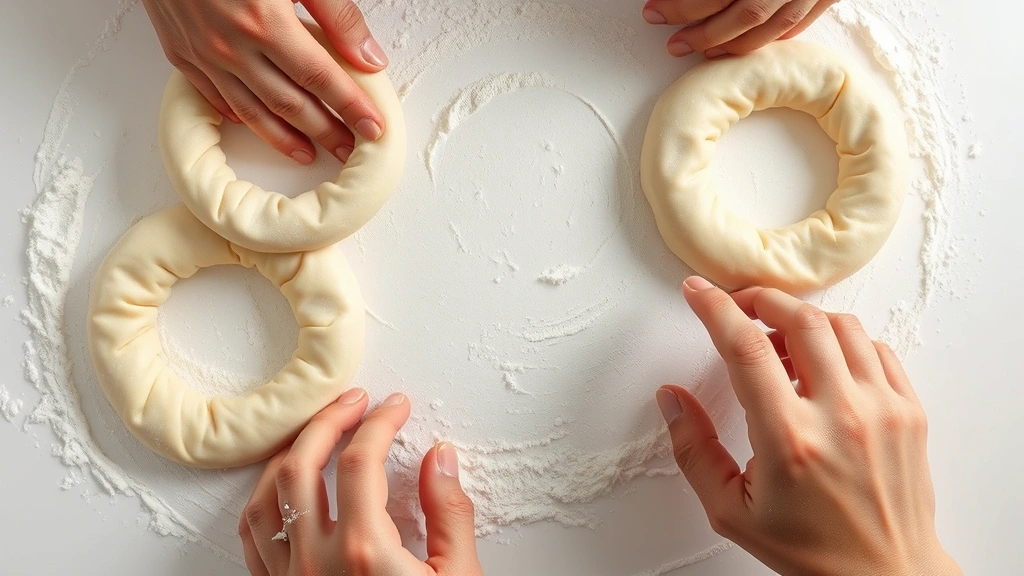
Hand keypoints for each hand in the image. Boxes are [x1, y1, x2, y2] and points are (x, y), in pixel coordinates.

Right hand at [141, 0, 388, 163]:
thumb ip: (336, 15)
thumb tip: (367, 58)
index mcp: (266, 23)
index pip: (322, 79)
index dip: (352, 108)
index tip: (374, 129)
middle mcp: (233, 47)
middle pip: (291, 104)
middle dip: (327, 132)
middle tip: (351, 151)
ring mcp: (203, 54)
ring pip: (253, 111)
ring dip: (286, 138)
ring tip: (312, 154)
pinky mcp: (179, 52)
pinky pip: (216, 97)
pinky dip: (243, 117)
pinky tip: (262, 126)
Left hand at [238, 389, 482, 575]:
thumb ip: (449, 515)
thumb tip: (440, 459)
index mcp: (365, 554)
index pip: (361, 459)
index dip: (380, 421)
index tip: (395, 407)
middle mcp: (316, 564)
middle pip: (301, 464)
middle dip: (327, 420)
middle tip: (354, 401)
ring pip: (265, 497)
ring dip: (289, 453)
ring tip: (316, 432)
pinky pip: (252, 536)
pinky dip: (263, 499)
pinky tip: (283, 486)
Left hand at [641, 0, 836, 57]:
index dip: (681, 6)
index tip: (655, 11)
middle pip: (744, 14)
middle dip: (703, 34)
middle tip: (675, 43)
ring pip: (772, 25)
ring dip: (735, 44)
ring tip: (705, 51)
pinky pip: (800, 21)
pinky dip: (772, 37)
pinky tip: (750, 42)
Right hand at [656, 277, 961, 574]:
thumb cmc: (809, 549)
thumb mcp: (729, 509)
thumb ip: (694, 449)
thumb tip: (671, 398)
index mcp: (789, 439)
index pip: (745, 348)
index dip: (715, 309)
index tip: (698, 293)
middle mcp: (841, 416)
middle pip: (800, 319)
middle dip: (762, 300)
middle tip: (740, 306)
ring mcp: (882, 409)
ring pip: (841, 326)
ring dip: (803, 318)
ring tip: (780, 341)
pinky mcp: (909, 411)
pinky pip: (877, 348)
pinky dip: (843, 340)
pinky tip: (823, 361)